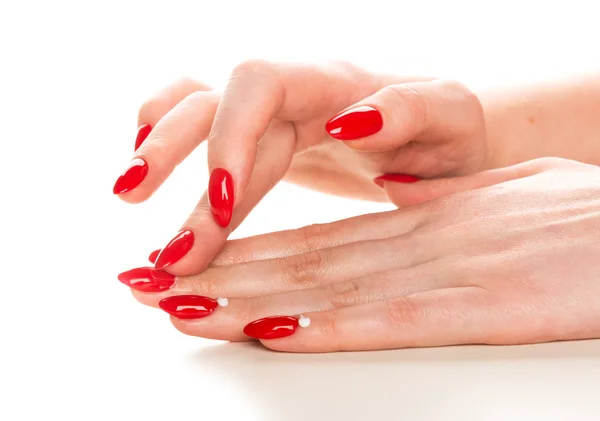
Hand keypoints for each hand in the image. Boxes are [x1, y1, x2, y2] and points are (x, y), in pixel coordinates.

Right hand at [113, 61, 485, 274]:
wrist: (443, 137)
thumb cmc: (450, 134)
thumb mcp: (451, 122)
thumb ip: (409, 111)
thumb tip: (347, 122)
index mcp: (336, 82)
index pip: (258, 87)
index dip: (228, 140)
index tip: (217, 206)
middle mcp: (295, 88)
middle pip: (214, 103)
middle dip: (175, 160)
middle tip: (148, 218)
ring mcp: (275, 110)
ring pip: (196, 108)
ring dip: (156, 147)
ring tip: (128, 194)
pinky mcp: (265, 135)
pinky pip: (205, 128)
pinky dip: (170, 145)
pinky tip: (150, 177)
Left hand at [125, 158, 599, 351]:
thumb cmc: (579, 219)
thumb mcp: (498, 199)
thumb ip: (440, 205)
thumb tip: (396, 198)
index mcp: (420, 226)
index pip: (313, 244)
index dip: (246, 254)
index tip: (193, 262)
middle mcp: (415, 247)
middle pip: (299, 265)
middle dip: (220, 275)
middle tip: (150, 281)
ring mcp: (443, 276)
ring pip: (324, 289)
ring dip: (247, 299)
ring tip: (178, 304)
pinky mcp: (480, 306)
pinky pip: (389, 319)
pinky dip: (328, 326)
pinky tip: (272, 332)